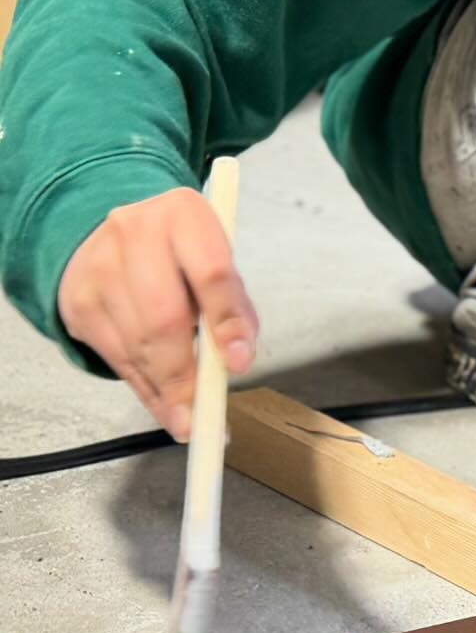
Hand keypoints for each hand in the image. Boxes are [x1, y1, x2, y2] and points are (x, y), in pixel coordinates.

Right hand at [57, 187, 257, 440]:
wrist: (104, 233)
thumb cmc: (176, 250)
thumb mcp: (211, 255)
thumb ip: (231, 302)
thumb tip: (238, 356)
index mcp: (184, 214)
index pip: (211, 272)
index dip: (226, 322)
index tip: (239, 363)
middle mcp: (136, 234)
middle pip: (164, 317)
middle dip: (186, 373)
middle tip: (205, 412)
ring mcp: (99, 269)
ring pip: (136, 344)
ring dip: (165, 390)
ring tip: (189, 418)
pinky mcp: (78, 303)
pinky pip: (114, 357)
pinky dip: (144, 387)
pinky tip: (163, 403)